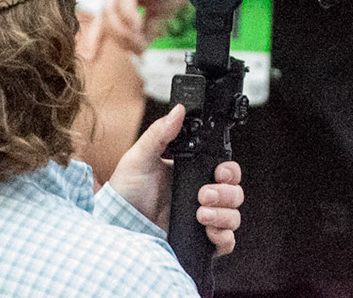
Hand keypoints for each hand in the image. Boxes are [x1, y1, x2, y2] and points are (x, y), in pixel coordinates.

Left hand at [80, 0, 185, 60]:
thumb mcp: (159, 14)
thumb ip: (146, 30)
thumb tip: (139, 50)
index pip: (101, 20)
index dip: (93, 39)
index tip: (91, 57)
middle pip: (105, 19)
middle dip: (119, 38)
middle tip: (136, 49)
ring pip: (110, 11)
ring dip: (123, 31)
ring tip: (139, 40)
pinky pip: (125, 0)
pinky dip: (130, 16)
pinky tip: (139, 26)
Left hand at [106, 104, 244, 255]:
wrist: (116, 226)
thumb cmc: (126, 191)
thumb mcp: (139, 158)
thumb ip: (159, 133)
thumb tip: (179, 110)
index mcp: (194, 174)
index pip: (227, 170)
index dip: (229, 171)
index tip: (218, 172)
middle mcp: (203, 196)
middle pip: (236, 192)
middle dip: (226, 193)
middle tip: (203, 194)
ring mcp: (203, 219)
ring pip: (234, 216)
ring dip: (223, 214)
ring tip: (201, 214)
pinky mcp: (200, 241)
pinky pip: (227, 241)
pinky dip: (224, 237)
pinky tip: (208, 231)